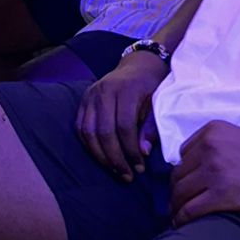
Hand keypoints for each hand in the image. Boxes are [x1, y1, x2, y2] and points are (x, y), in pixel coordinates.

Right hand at [78, 53, 168, 178]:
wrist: (138, 64)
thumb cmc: (152, 85)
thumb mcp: (158, 102)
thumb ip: (151, 126)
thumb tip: (143, 152)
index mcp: (125, 90)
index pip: (124, 126)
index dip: (131, 150)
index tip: (140, 167)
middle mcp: (104, 91)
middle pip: (104, 131)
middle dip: (115, 158)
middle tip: (127, 175)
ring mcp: (90, 95)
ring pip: (88, 132)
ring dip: (100, 156)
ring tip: (114, 170)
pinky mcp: (83, 100)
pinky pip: (80, 127)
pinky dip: (89, 145)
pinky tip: (101, 158)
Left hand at [169, 121, 239, 225]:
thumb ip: (217, 147)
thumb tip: (194, 167)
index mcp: (213, 130)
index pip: (183, 155)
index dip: (184, 173)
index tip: (188, 187)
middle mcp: (211, 147)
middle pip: (179, 175)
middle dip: (177, 193)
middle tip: (179, 207)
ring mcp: (216, 170)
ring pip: (181, 193)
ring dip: (177, 208)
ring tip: (179, 218)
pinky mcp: (223, 194)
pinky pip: (191, 209)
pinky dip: (183, 219)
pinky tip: (184, 226)